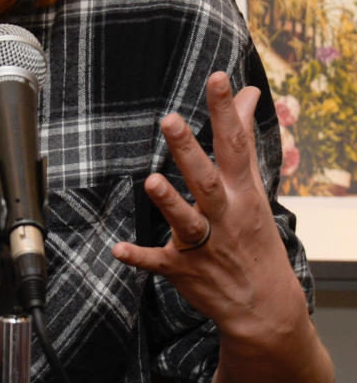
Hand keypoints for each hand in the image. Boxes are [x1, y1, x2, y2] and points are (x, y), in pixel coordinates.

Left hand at [111, 71, 301, 335]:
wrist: (263, 304)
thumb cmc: (253, 235)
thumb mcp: (254, 187)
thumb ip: (242, 138)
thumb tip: (248, 93)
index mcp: (242, 193)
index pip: (235, 145)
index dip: (226, 111)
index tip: (217, 79)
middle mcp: (225, 216)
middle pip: (206, 179)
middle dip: (189, 151)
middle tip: (171, 120)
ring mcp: (204, 244)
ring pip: (186, 220)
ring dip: (169, 202)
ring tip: (151, 180)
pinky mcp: (183, 269)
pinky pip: (158, 262)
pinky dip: (138, 256)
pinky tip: (118, 249)